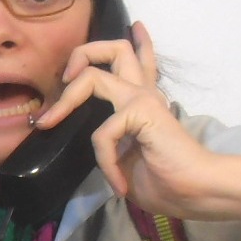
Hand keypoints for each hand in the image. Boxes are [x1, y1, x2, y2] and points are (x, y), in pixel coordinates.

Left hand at [36, 21, 240, 219]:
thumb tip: (76, 141)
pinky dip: (103, 159)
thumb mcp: (121, 160)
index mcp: (142, 101)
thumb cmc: (162, 181)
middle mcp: (143, 93)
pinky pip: (102, 132)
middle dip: (80, 55)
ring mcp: (143, 99)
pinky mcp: (143, 111)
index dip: (115, 49)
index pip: (135, 60)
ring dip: (65, 100)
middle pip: (114, 49)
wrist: (193, 192)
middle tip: (63, 79)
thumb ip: (104, 144)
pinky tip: (117, 181)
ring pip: (95, 75)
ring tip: (48, 122)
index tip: (85, 62)